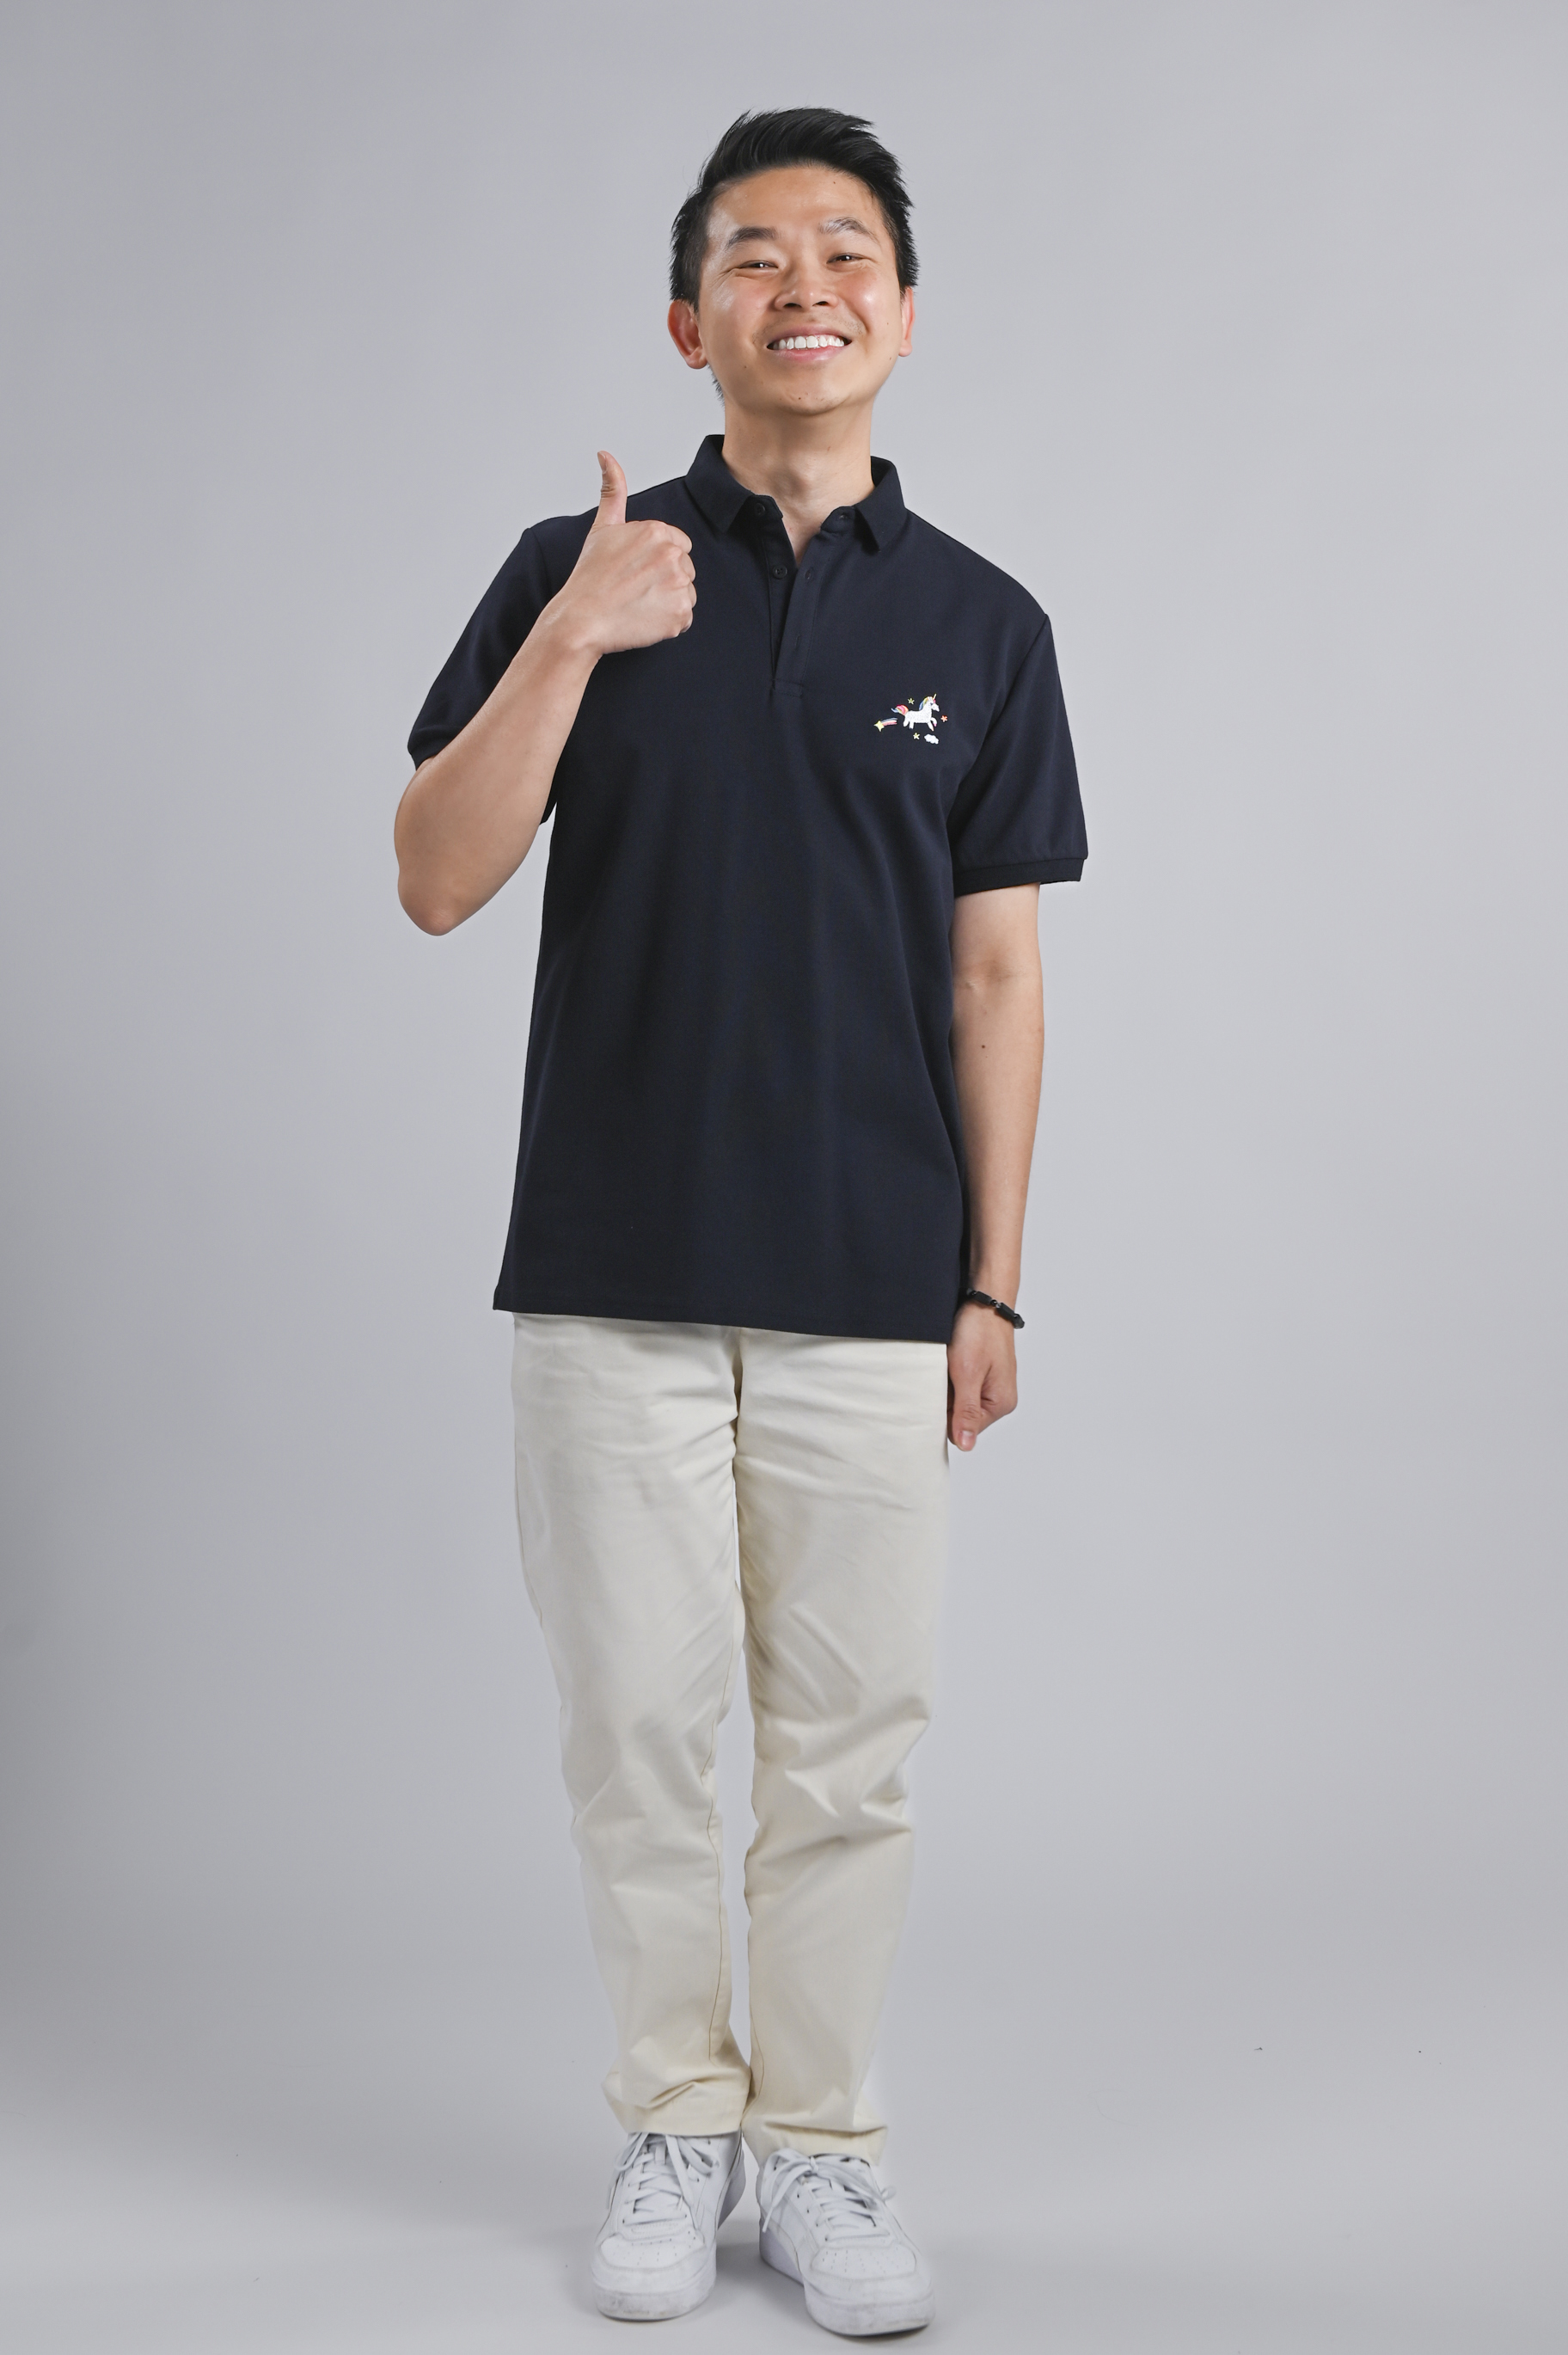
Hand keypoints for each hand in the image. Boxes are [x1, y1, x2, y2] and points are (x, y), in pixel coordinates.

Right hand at [551, 451, 695, 656]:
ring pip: (687, 593)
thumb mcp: (602, 528)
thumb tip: (604, 454)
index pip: (679, 546)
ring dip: (668, 602)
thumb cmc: (590, 577)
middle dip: (665, 580)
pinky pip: (685, 619)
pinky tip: (645, 620)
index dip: (657, 561)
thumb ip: (613, 491)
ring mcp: (678, 585)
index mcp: (657, 531)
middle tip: (634, 590)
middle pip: (685, 569)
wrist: (581, 620)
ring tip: (638, 605)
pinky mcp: (680, 614)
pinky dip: (669, 624)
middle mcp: (672, 555)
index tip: (635, 571)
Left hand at [946, 1301, 1018, 1451]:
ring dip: (946, 1387)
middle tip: (943, 1375)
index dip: (944, 1415)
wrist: (985, 1301)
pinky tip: (950, 1362)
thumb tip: (966, 1445)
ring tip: (948, 1366)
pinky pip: (959, 1386)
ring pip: (956, 1401)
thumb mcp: (968, 1374)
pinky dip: (950, 1376)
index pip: (962, 1430)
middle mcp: (998, 1399)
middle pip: (959, 1417)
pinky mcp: (981, 1374)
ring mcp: (990, 1386)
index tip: (937, 1393)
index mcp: (1000, 1404)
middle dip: (945, 1400)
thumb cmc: (979, 1332)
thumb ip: (966, 1411)